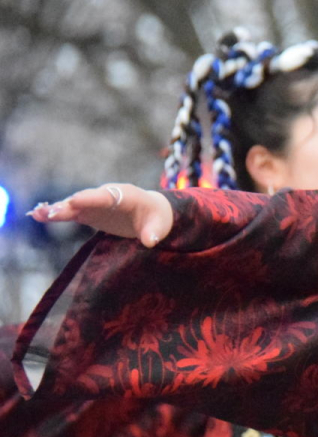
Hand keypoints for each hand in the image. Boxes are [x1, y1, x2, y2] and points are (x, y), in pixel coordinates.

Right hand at [28, 184, 173, 247]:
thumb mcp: (160, 225)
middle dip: (70, 205)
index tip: (74, 201)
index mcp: (126, 195)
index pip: (106, 196)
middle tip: (52, 211)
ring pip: (74, 205)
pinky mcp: (88, 213)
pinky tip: (38, 216)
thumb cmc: (156, 218)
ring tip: (38, 214)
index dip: (90, 199)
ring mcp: (96, 203)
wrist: (151, 213)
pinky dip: (56, 215)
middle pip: (86, 199)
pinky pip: (71, 212)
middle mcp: (107, 195)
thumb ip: (154, 232)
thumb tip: (150, 241)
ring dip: (58, 209)